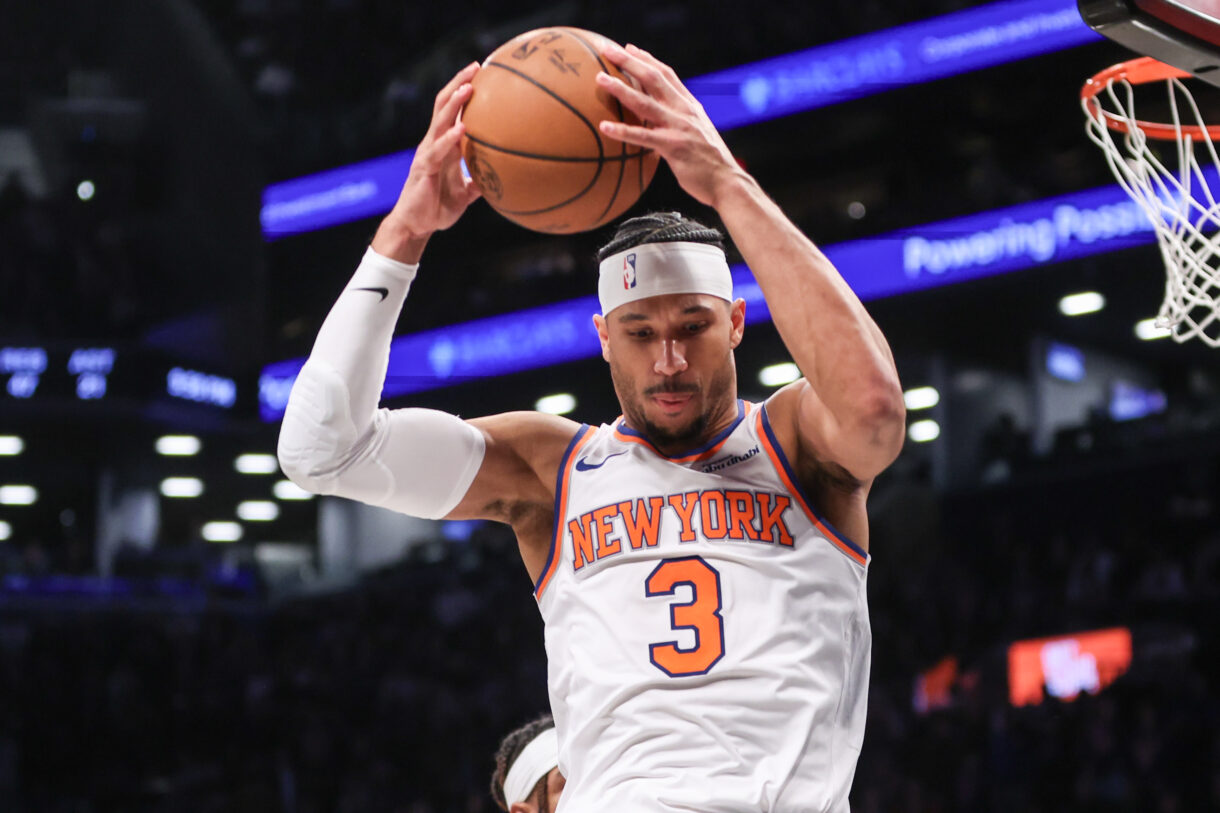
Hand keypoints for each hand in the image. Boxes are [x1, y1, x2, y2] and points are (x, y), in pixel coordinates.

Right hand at [375, 62, 481, 261]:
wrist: (416, 226)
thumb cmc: (438, 208)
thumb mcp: (466, 194)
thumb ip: (481, 181)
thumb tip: (505, 178)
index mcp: (444, 145)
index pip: (452, 110)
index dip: (463, 90)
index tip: (482, 74)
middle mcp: (433, 143)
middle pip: (443, 104)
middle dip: (458, 84)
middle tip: (477, 67)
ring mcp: (427, 154)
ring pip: (439, 121)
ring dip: (454, 103)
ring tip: (469, 88)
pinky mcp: (424, 169)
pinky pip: (438, 150)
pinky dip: (450, 138)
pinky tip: (463, 128)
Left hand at [595, 43, 744, 207]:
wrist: (727, 181)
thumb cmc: (708, 162)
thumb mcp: (697, 132)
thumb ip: (680, 121)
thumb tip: (660, 120)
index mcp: (689, 105)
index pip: (666, 74)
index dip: (647, 59)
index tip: (628, 48)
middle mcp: (684, 111)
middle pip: (653, 78)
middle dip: (629, 61)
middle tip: (607, 49)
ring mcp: (678, 127)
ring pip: (645, 103)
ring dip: (620, 89)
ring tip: (600, 79)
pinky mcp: (673, 147)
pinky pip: (642, 137)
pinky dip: (623, 131)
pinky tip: (604, 127)